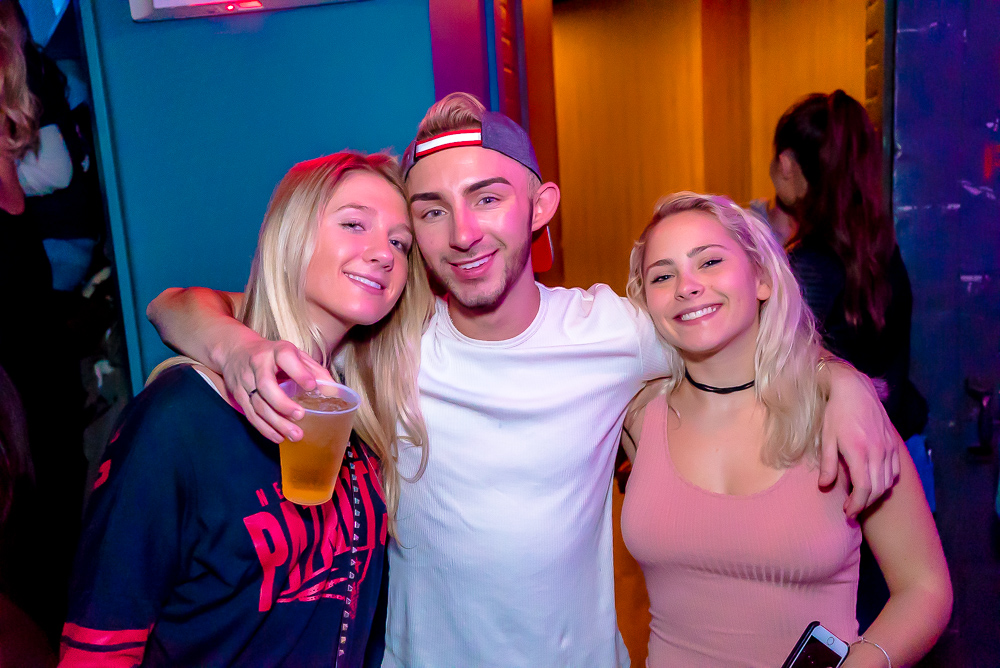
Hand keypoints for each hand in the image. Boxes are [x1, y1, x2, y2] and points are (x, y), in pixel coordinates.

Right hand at [222, 338, 333, 442]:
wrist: (235, 351)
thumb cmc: (273, 355)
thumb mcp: (295, 355)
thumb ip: (314, 371)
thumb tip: (335, 392)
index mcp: (276, 351)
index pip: (286, 358)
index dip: (299, 372)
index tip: (312, 386)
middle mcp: (258, 364)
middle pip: (266, 386)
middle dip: (283, 404)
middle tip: (300, 416)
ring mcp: (245, 380)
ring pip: (257, 404)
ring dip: (276, 423)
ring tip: (295, 435)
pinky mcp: (238, 395)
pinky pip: (250, 415)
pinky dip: (264, 428)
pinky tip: (278, 437)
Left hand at [819, 362, 901, 516]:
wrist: (855, 389)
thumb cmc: (836, 413)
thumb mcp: (826, 438)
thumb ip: (828, 464)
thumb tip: (825, 486)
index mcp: (859, 451)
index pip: (864, 488)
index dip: (857, 504)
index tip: (848, 512)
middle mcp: (878, 451)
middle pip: (878, 489)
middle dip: (866, 504)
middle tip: (852, 510)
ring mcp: (889, 447)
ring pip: (888, 482)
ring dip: (876, 495)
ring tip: (861, 499)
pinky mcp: (893, 443)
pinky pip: (895, 471)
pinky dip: (886, 482)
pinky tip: (874, 483)